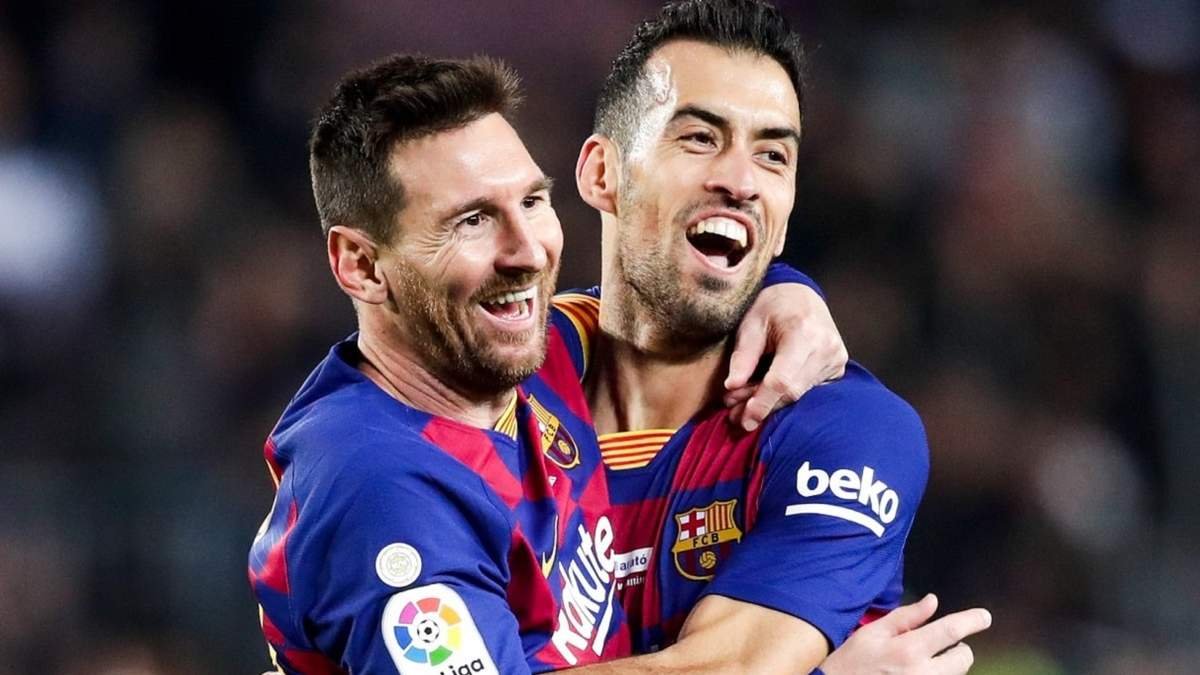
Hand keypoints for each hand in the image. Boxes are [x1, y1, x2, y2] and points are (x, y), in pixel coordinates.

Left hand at [725, 283, 847, 430]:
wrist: (801, 294)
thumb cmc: (772, 305)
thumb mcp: (750, 324)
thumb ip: (743, 356)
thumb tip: (732, 387)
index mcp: (804, 333)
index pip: (782, 380)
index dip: (762, 403)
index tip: (744, 419)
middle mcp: (826, 348)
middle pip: (792, 392)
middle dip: (762, 406)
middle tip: (734, 415)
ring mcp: (836, 359)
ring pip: (801, 395)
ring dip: (772, 403)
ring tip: (744, 405)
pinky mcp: (838, 367)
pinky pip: (810, 390)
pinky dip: (786, 396)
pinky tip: (766, 396)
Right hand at [820, 595, 991, 674]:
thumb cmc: (852, 662)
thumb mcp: (873, 632)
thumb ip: (906, 617)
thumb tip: (933, 602)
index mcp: (908, 650)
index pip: (951, 631)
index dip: (971, 621)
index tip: (984, 617)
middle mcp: (922, 673)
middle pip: (962, 658)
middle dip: (956, 648)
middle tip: (937, 645)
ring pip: (955, 674)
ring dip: (947, 665)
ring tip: (920, 663)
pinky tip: (916, 672)